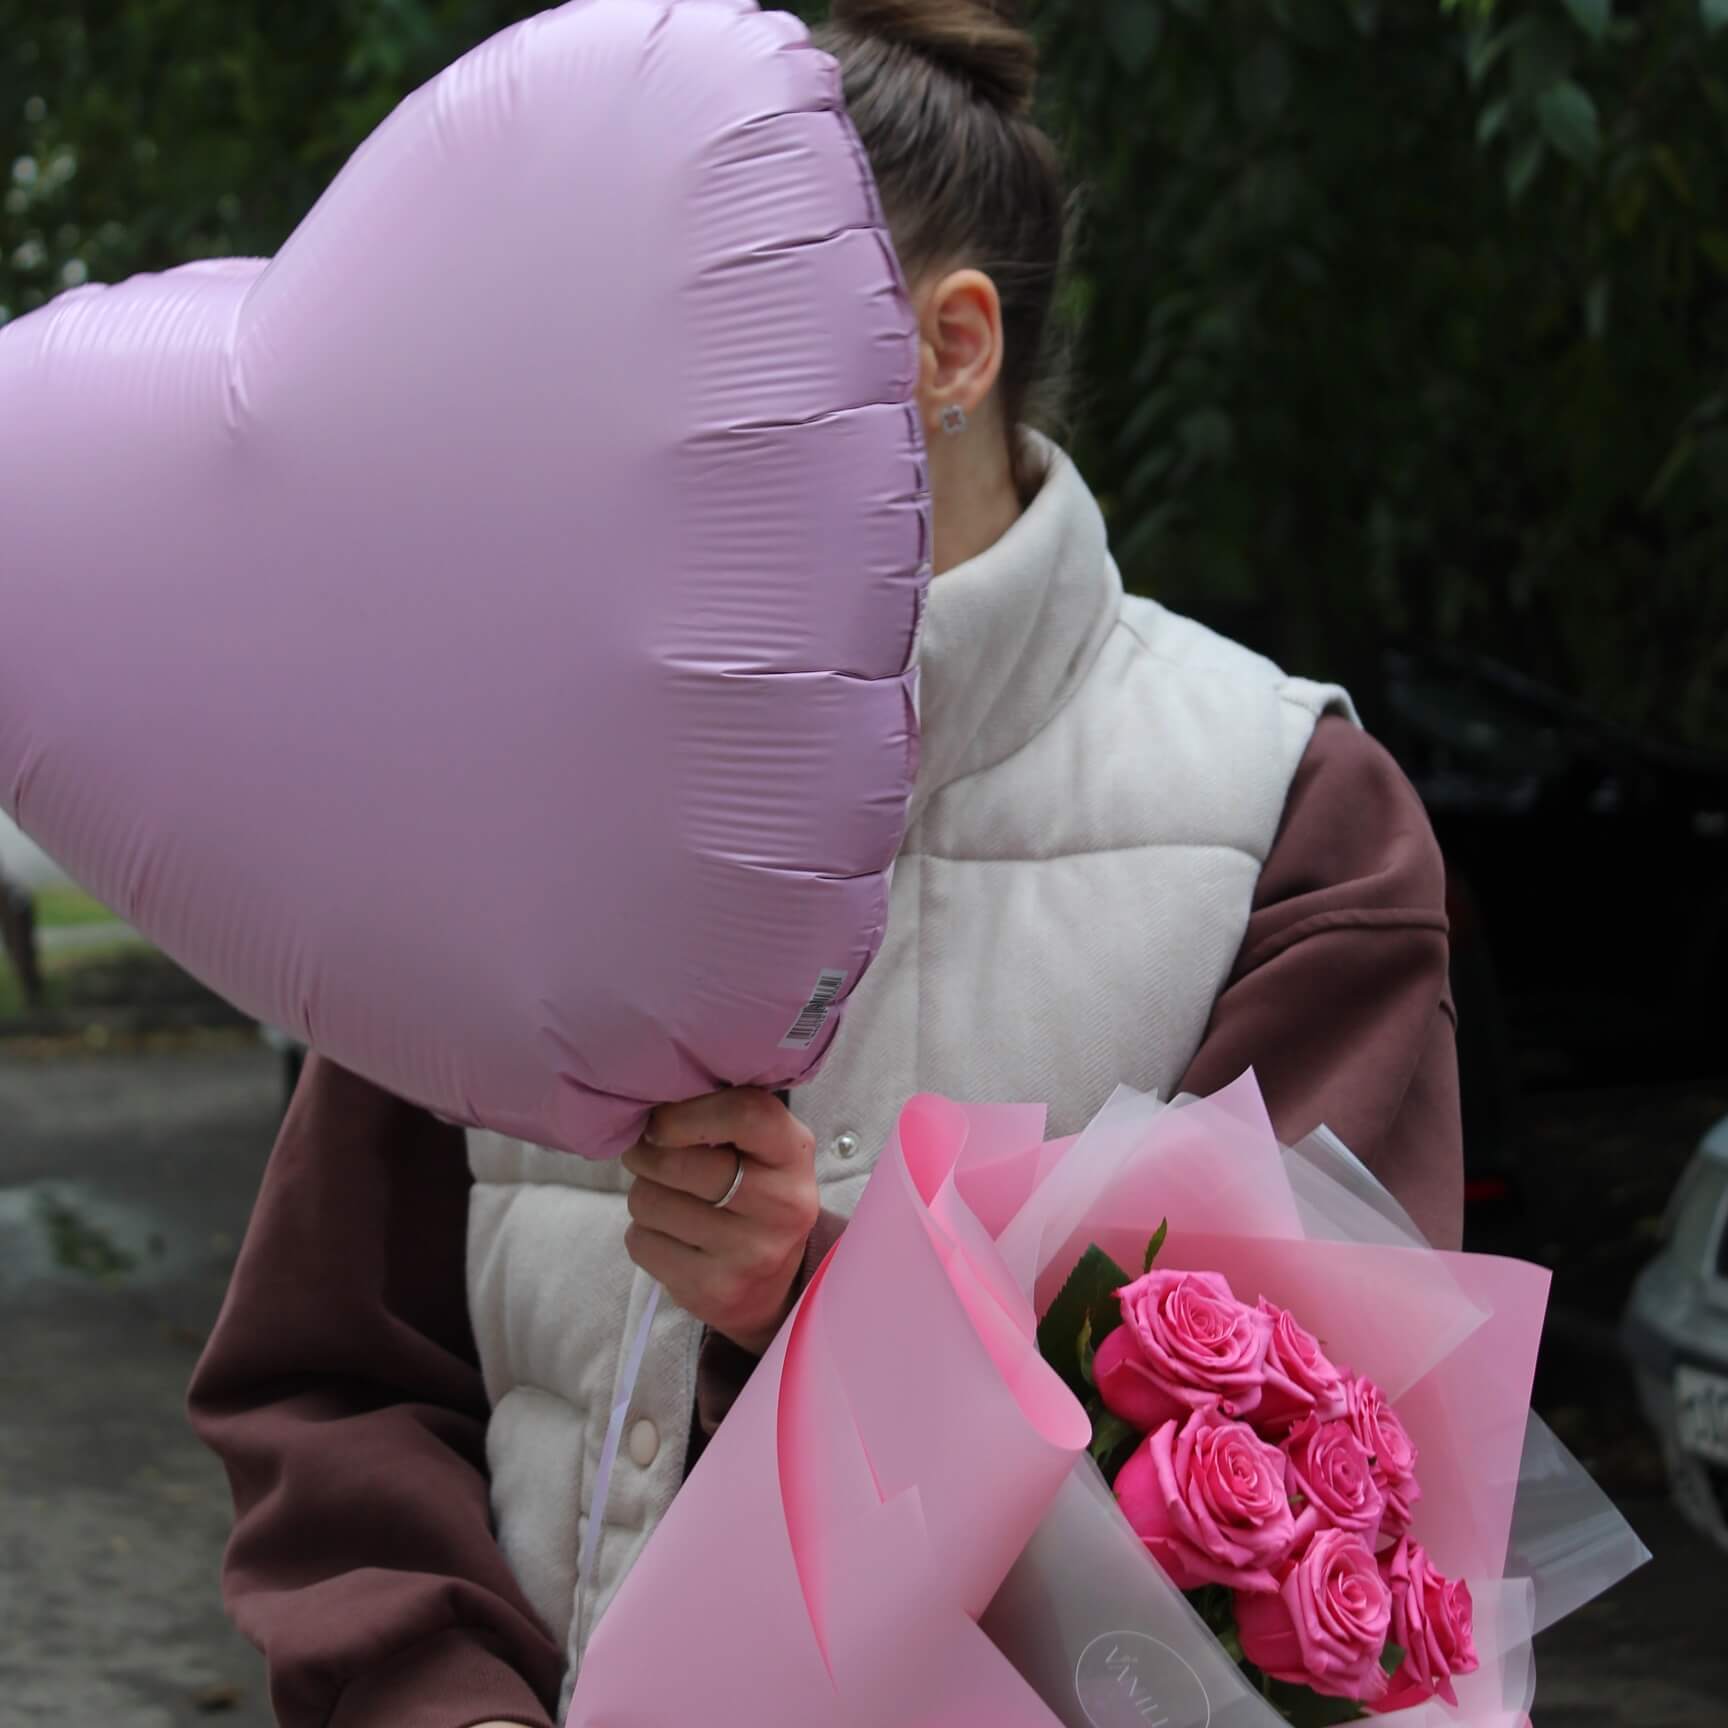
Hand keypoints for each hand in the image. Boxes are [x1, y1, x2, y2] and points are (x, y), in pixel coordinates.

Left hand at [622, 1088, 819, 1355]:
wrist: (778, 1283)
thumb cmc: (759, 1192)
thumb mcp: (764, 1146)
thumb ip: (725, 1115)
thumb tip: (652, 1097)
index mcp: (793, 1154)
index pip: (744, 1114)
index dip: (686, 1113)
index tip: (661, 1120)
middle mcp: (780, 1205)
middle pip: (681, 1164)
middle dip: (647, 1153)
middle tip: (648, 1151)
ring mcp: (748, 1254)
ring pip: (651, 1202)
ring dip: (644, 1193)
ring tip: (666, 1196)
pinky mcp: (713, 1291)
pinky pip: (641, 1243)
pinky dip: (643, 1233)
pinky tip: (671, 1235)